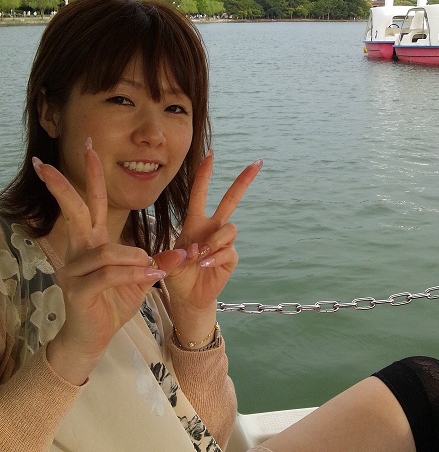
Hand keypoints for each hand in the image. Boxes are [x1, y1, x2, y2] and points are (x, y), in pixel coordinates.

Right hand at [33, 143, 170, 384]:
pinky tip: (147, 276)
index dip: (91, 176)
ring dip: (135, 259)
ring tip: (151, 269)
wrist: (94, 338)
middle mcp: (78, 250)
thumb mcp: (141, 278)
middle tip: (44, 163)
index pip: (92, 203)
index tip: (89, 148)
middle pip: (74, 211)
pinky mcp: (78, 289)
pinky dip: (132, 273)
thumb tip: (185, 251)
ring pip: (107, 250)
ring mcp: (74, 269)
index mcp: (92, 242)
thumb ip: (157, 261)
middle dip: (61, 185)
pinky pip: (110, 273)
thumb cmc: (113, 304)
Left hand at [153, 152, 261, 342]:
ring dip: (214, 241)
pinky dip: (215, 258)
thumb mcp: (169, 261)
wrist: (187, 296)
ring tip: (200, 256)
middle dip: (243, 181)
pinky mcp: (231, 257)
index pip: (200, 194)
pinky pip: (228, 251)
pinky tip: (204, 265)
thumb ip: (180, 253)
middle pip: (231, 200)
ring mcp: (224, 242)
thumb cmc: (177, 274)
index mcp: (195, 222)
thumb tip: (199, 247)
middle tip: (257, 163)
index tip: (211, 155)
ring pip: (229, 228)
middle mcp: (212, 228)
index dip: (205, 174)